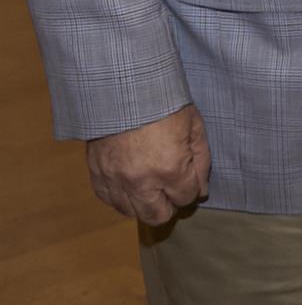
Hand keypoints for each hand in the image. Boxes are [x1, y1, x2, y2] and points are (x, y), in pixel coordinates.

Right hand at [85, 104, 210, 224]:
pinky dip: (121, 196)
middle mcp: (141, 181)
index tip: (189, 176)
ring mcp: (115, 180)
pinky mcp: (96, 174)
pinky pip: (109, 200)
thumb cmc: (164, 103)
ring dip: (143, 204)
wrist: (122, 88)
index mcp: (169, 169)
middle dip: (169, 205)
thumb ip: (201, 161)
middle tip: (171, 190)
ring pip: (131, 213)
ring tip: (151, 187)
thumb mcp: (194, 126)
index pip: (186, 198)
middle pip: (157, 216)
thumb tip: (201, 190)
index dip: (191, 189)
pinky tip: (130, 184)